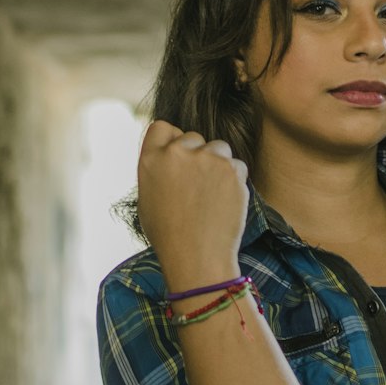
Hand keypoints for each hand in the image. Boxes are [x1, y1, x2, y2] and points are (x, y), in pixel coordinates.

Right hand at [137, 120, 248, 287]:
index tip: (179, 157)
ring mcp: (206, 158)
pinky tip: (224, 202)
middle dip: (198, 154)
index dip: (173, 140)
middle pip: (193, 136)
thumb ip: (158, 169)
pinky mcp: (231, 169)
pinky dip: (234, 180)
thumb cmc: (169, 235)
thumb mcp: (148, 198)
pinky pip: (237, 165)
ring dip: (218, 164)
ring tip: (211, 196)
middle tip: (197, 186)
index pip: (162, 127)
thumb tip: (170, 153)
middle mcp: (177, 153)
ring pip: (218, 148)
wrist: (196, 257)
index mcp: (151, 159)